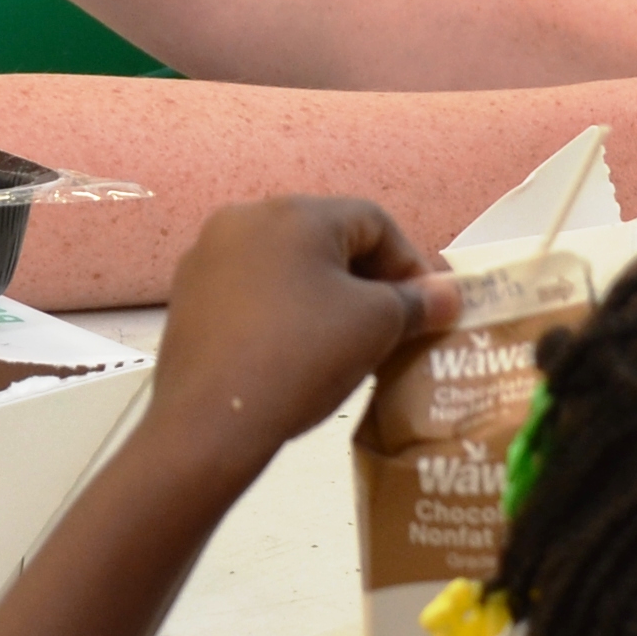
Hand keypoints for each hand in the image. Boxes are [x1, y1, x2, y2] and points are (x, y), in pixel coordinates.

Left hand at [140, 196, 452, 473]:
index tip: (428, 309)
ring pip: (288, 267)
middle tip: (392, 327)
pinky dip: (283, 312)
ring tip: (346, 343)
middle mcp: (244, 219)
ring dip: (325, 297)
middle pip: (328, 240)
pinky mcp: (188, 296)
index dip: (410, 264)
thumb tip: (448, 294)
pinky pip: (252, 292)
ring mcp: (208, 257)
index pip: (374, 222)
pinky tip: (297, 352)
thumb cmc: (301, 359)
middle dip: (367, 281)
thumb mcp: (375, 327)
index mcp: (294, 212)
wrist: (210, 423)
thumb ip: (417, 302)